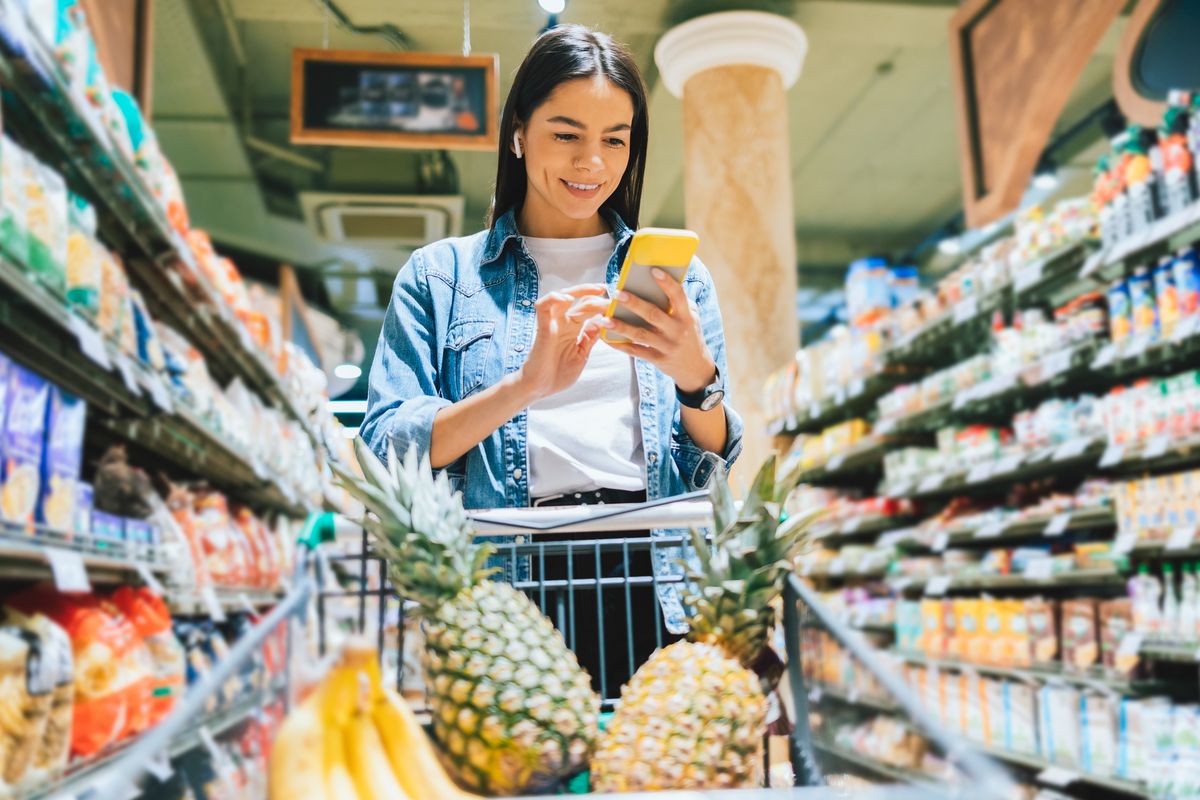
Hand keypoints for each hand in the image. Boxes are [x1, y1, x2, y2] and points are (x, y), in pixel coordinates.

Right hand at [515, 284, 609, 402]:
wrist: (539, 388)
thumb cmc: (557, 374)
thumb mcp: (581, 354)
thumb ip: (590, 338)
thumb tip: (603, 322)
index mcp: (573, 329)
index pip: (589, 309)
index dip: (602, 303)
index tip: (617, 303)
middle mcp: (563, 323)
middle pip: (579, 300)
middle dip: (596, 294)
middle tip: (609, 291)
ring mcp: (553, 324)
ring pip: (562, 297)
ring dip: (579, 290)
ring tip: (596, 291)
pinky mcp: (543, 328)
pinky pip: (543, 307)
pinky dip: (553, 298)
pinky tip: (567, 299)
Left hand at [600, 269, 716, 393]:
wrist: (695, 368)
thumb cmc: (690, 334)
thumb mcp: (692, 317)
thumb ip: (679, 302)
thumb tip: (662, 280)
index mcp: (686, 316)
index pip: (678, 296)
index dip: (667, 283)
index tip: (654, 271)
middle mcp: (677, 331)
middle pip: (653, 315)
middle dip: (634, 303)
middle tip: (618, 293)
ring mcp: (667, 346)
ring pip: (641, 335)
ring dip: (621, 326)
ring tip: (604, 318)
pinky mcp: (658, 359)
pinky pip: (636, 352)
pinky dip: (621, 345)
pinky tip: (607, 337)